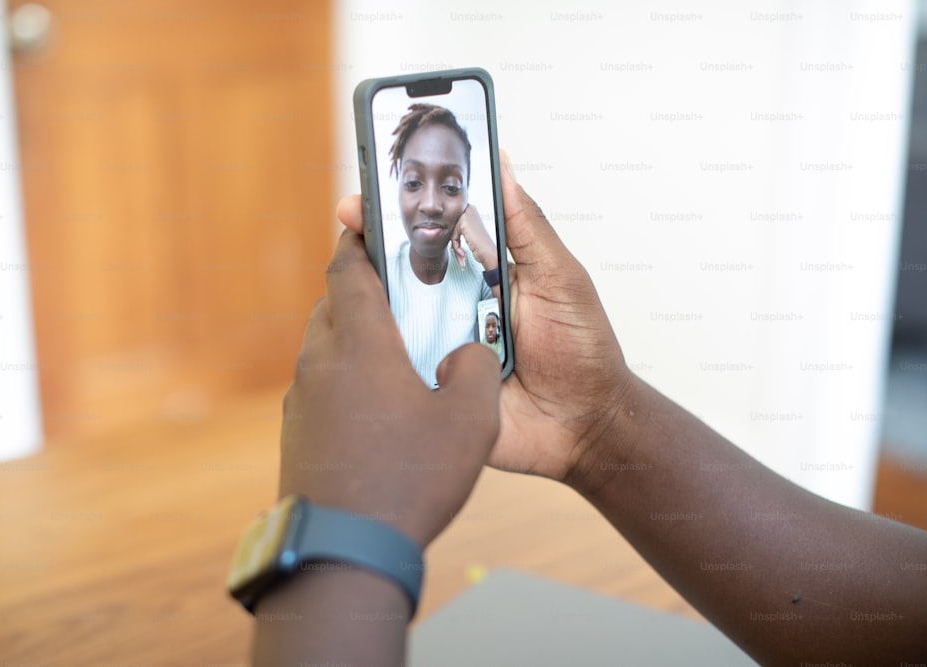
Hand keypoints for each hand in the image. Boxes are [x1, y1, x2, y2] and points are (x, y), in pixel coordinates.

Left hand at [279, 230, 501, 546]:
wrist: (342, 548)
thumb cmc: (408, 480)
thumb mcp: (469, 422)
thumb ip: (474, 369)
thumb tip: (463, 352)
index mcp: (360, 343)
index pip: (349, 269)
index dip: (358, 241)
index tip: (366, 224)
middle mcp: (320, 361)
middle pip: (332, 304)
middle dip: (359, 290)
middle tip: (394, 292)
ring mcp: (301, 398)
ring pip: (323, 345)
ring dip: (351, 336)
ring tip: (391, 351)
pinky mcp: (295, 430)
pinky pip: (318, 385)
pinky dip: (341, 378)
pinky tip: (374, 406)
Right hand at [336, 151, 630, 487]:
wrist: (584, 427)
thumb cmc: (582, 350)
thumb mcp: (559, 277)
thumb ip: (526, 225)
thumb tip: (502, 162)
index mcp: (478, 274)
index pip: (431, 234)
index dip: (401, 210)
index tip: (374, 184)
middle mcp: (449, 307)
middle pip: (397, 271)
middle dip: (368, 243)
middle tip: (351, 217)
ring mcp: (435, 347)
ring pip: (386, 317)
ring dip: (366, 295)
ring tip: (349, 270)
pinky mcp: (428, 388)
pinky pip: (392, 368)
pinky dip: (374, 353)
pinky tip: (357, 335)